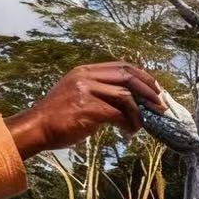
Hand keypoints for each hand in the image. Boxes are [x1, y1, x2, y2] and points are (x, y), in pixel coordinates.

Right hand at [5, 63, 166, 159]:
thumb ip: (99, 93)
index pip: (121, 66)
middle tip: (161, 105)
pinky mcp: (87, 108)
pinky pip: (118, 114)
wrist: (37, 128)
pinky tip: (129, 132)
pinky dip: (129, 123)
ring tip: (144, 124)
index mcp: (85, 71)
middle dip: (149, 91)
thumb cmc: (58, 117)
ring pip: (126, 96)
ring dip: (140, 112)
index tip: (156, 89)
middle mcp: (86, 76)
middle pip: (128, 76)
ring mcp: (86, 90)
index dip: (142, 76)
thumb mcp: (77, 95)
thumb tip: (128, 103)